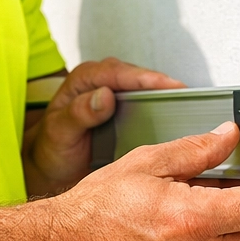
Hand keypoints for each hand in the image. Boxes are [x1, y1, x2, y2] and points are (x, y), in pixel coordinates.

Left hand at [23, 58, 183, 197]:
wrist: (50, 168)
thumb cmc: (50, 147)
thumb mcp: (59, 132)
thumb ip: (78, 114)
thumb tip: (104, 96)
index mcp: (84, 80)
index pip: (119, 72)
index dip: (146, 78)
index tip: (168, 85)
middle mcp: (101, 83)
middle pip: (139, 78)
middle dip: (164, 86)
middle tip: (188, 97)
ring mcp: (116, 96)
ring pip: (146, 90)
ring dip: (166, 98)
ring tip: (189, 106)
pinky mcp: (125, 111)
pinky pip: (147, 105)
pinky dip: (162, 111)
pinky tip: (175, 120)